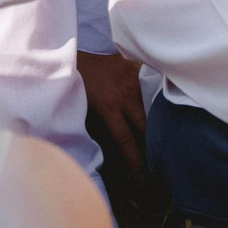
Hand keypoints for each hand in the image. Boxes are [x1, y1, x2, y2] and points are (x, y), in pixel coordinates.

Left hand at [78, 51, 148, 177]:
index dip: (136, 163)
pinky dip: (150, 101)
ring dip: (152, 123)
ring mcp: (134, 79)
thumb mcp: (80, 108)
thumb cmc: (71, 81)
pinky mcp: (137, 68)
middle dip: (153, 146)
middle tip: (158, 165)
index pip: (127, 141)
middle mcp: (126, 93)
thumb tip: (107, 154)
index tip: (143, 180)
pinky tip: (157, 111)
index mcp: (109, 106)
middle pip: (146, 127)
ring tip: (158, 139)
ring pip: (150, 108)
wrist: (69, 47)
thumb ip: (95, 128)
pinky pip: (148, 89)